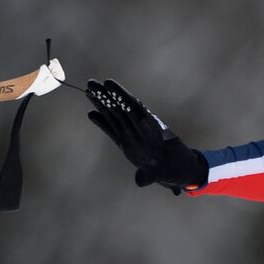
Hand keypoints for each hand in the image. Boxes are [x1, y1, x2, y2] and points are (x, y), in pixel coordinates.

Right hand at [86, 79, 207, 193]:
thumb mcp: (160, 173)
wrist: (175, 170)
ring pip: (114, 116)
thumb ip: (148, 176)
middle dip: (106, 95)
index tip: (109, 83)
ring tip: (88, 91)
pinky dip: (102, 122)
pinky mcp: (126, 142)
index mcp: (149, 128)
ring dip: (102, 104)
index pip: (133, 108)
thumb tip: (139, 181)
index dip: (120, 95)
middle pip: (120, 108)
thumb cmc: (172, 168)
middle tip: (91, 82)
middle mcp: (138, 128)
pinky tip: (91, 114)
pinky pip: (112, 130)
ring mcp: (131, 134)